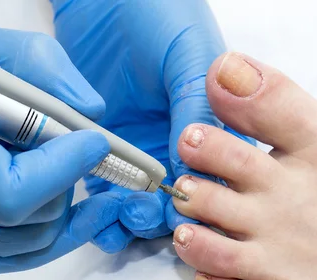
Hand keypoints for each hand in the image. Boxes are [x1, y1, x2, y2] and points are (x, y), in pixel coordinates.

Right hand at [0, 24, 121, 279]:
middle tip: (80, 152)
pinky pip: (6, 260)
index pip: (13, 194)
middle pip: (31, 226)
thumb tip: (90, 109)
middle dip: (66, 185)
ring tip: (69, 174)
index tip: (94, 142)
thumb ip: (34, 65)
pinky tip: (51, 201)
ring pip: (26, 250)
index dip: (64, 169)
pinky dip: (37, 230)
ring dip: (58, 210)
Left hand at [50, 0, 254, 252]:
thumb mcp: (188, 55)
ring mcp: (138, 153)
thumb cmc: (159, 14)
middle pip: (179, 204)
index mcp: (210, 129)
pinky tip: (98, 213)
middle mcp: (176, 148)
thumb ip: (195, 107)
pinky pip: (104, 194)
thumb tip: (192, 168)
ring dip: (131, 221)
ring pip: (141, 207)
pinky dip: (100, 212)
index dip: (205, 203)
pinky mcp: (100, 154)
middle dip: (163, 218)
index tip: (183, 207)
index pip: (217, 181)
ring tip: (120, 215)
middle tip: (144, 213)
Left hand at [171, 53, 316, 279]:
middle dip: (190, 185)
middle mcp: (289, 211)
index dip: (203, 134)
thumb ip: (288, 109)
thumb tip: (226, 70)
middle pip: (203, 188)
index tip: (197, 138)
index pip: (230, 129)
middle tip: (192, 187)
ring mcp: (279, 269)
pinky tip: (221, 279)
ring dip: (193, 235)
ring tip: (196, 231)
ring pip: (199, 243)